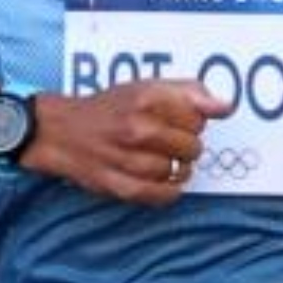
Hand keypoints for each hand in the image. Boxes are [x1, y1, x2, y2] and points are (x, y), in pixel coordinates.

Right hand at [25, 81, 230, 205]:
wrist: (57, 131)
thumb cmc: (107, 108)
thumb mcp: (143, 87)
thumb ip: (187, 92)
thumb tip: (225, 107)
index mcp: (144, 98)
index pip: (198, 118)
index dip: (191, 120)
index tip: (176, 120)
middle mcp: (135, 127)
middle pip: (192, 147)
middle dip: (184, 146)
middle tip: (165, 141)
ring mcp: (125, 158)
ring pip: (177, 172)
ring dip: (175, 169)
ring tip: (160, 159)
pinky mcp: (117, 185)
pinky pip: (160, 195)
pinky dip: (166, 190)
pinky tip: (159, 180)